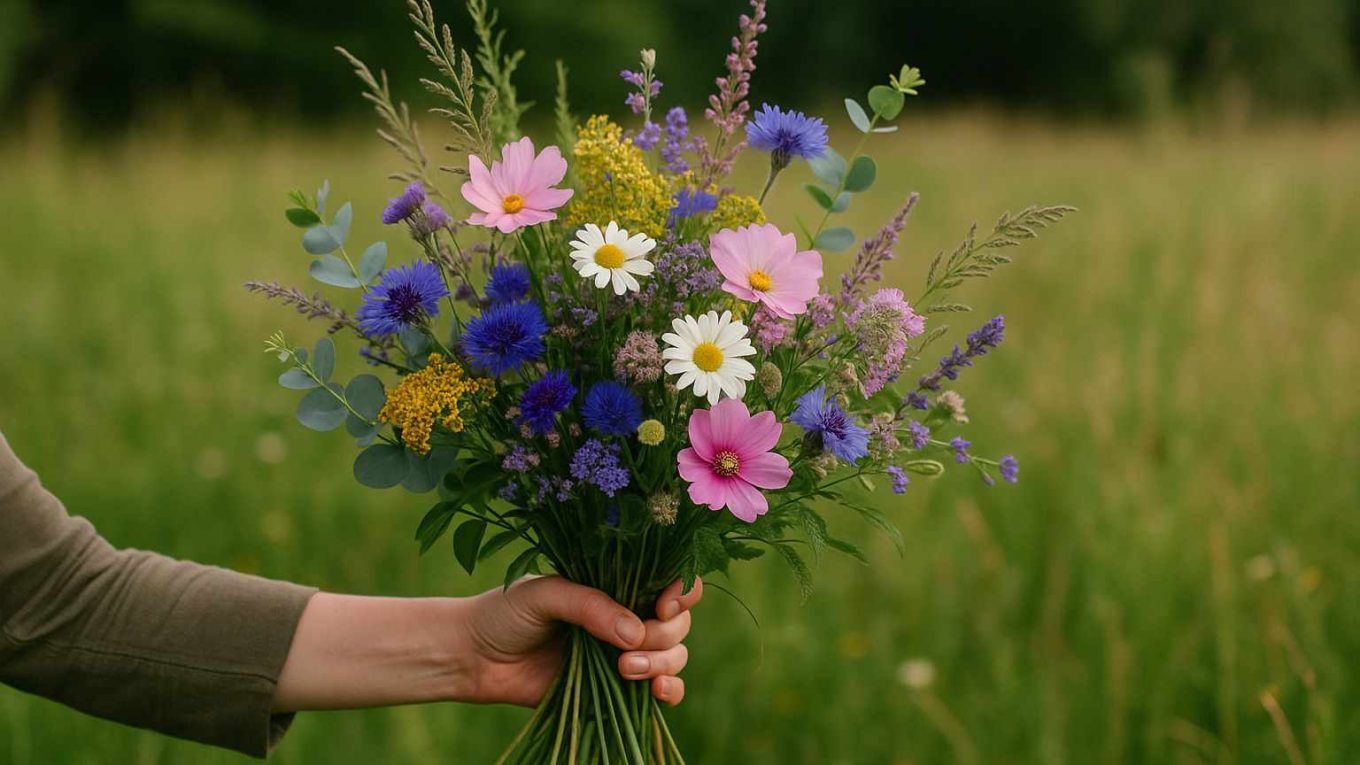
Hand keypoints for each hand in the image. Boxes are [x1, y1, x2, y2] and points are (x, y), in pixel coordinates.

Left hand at [452, 576, 702, 707]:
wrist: (475, 656)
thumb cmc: (506, 613)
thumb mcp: (545, 594)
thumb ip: (588, 606)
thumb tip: (634, 634)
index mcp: (617, 582)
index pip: (671, 578)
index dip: (681, 591)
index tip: (662, 605)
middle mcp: (628, 614)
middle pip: (678, 622)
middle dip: (662, 636)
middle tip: (626, 647)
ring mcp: (626, 652)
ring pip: (675, 655)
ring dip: (662, 664)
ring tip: (624, 670)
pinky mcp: (618, 687)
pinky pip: (663, 690)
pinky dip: (670, 691)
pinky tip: (656, 692)